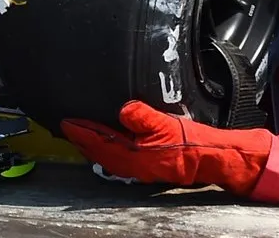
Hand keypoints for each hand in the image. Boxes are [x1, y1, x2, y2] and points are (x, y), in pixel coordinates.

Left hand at [58, 101, 272, 196]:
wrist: (211, 158)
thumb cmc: (190, 142)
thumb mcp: (165, 123)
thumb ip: (141, 116)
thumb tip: (123, 110)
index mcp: (133, 156)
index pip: (98, 143)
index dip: (81, 132)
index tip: (66, 122)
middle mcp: (132, 166)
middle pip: (99, 153)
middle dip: (82, 140)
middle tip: (68, 127)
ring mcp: (139, 168)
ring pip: (107, 158)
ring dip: (93, 145)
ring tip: (82, 133)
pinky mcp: (147, 165)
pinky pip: (118, 159)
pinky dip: (107, 149)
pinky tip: (108, 141)